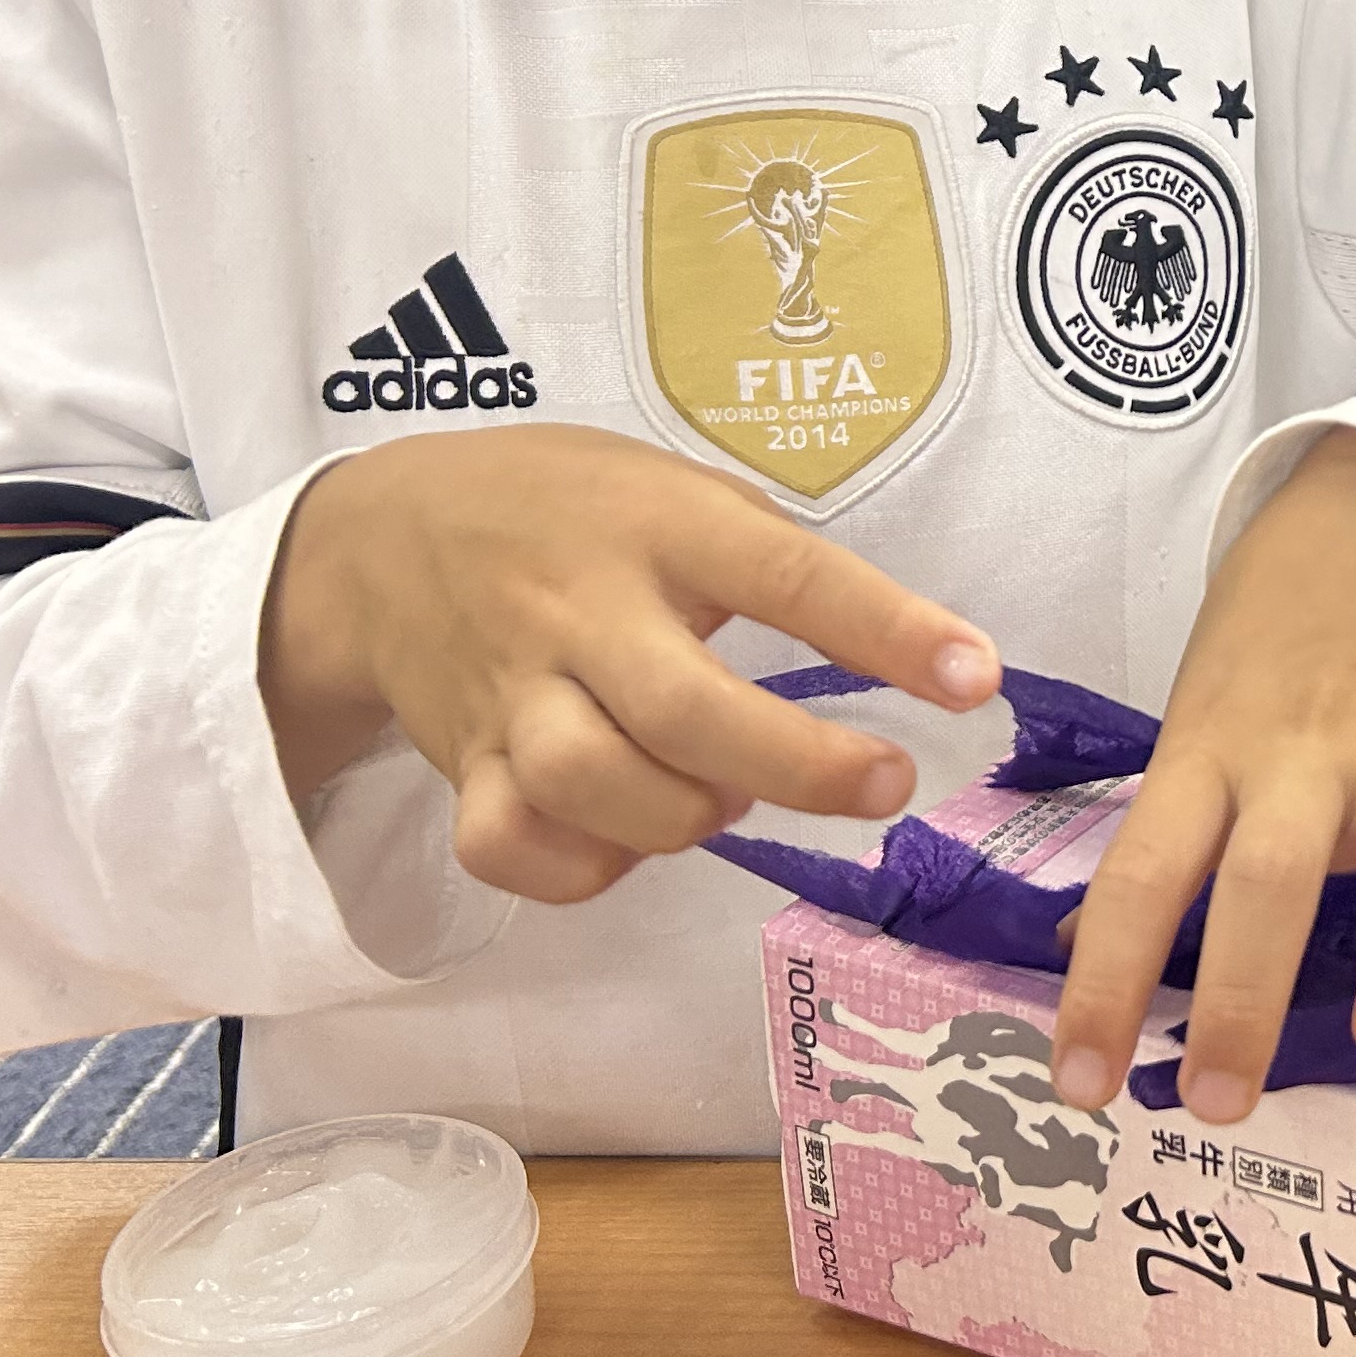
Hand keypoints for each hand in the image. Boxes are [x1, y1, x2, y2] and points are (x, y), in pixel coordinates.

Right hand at [261, 427, 1000, 903]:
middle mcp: (577, 609)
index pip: (783, 574)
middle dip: (795, 766)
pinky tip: (626, 838)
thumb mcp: (676, 489)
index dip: (886, 628)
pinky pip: (510, 845)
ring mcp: (508, 693)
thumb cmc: (571, 509)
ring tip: (725, 796)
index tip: (973, 676)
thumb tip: (910, 657)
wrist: (382, 533)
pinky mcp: (460, 763)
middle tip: (884, 784)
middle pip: (682, 710)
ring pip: (588, 785)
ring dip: (682, 815)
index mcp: (655, 524)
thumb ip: (771, 562)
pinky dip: (582, 867)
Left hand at [1047, 429, 1355, 1125]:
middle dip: (1243, 999)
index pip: (1140, 874)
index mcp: (1210, 751)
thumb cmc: (1275, 647)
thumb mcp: (1199, 718)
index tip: (1079, 1086)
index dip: (1102, 984)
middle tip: (1226, 1103)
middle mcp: (1305, 753)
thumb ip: (1176, 832)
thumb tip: (1088, 964)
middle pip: (1269, 876)